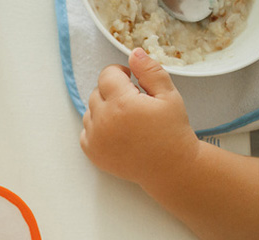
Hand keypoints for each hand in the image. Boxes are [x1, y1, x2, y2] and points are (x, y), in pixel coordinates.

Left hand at [80, 48, 199, 185]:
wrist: (169, 167)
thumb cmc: (172, 131)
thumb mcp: (168, 96)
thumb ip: (150, 71)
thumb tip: (134, 53)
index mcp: (121, 103)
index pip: (107, 74)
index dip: (120, 73)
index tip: (131, 79)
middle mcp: (103, 120)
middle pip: (97, 92)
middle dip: (113, 92)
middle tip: (133, 103)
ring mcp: (95, 138)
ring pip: (90, 111)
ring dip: (104, 109)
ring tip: (126, 119)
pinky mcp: (91, 152)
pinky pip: (86, 130)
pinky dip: (97, 128)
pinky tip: (117, 132)